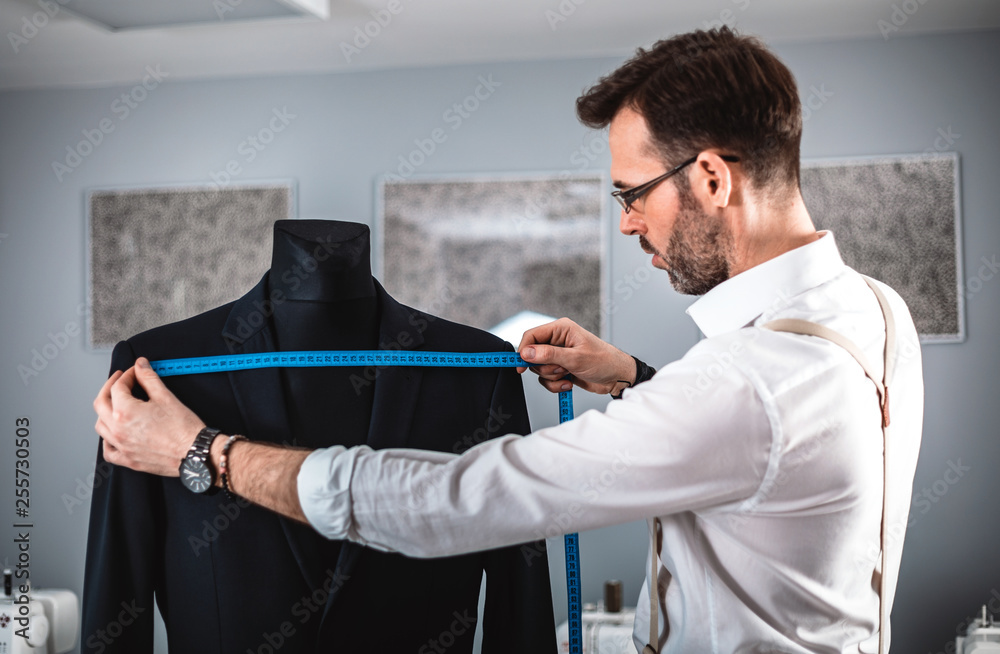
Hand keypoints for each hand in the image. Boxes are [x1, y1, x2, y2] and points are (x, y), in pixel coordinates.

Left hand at [93, 357, 206, 475]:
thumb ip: (149, 378)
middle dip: (109, 388)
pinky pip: (108, 450)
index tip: (135, 372)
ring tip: (116, 404)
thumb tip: (141, 365)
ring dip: (105, 411)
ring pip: (101, 426)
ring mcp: (121, 446)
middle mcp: (118, 430)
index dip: (127, 375)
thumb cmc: (183, 428)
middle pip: (101, 403)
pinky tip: (114, 433)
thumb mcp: (165, 397)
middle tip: (120, 380)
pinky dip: (107, 440)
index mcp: (125, 412)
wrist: (194, 452)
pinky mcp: (128, 459)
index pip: (118, 387)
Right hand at [517, 317, 634, 394]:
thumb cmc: (604, 361)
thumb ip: (549, 355)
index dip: (523, 350)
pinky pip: (547, 379)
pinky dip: (556, 384)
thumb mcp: (575, 358)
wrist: (617, 377)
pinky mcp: (561, 368)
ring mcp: (559, 355)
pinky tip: (569, 383)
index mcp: (561, 329)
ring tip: (568, 375)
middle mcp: (557, 340)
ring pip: (539, 369)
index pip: (532, 336)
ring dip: (552, 377)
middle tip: (560, 369)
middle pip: (533, 355)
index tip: (520, 366)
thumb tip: (526, 352)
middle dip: (545, 367)